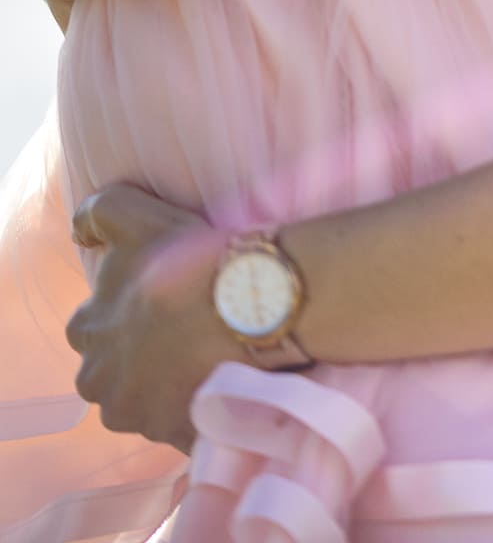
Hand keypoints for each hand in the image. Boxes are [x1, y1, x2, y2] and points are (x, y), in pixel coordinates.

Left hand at [66, 183, 232, 451]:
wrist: (252, 305)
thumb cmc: (190, 261)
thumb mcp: (136, 217)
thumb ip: (98, 213)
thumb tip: (80, 231)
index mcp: (88, 334)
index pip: (93, 331)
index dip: (126, 314)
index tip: (159, 302)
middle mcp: (102, 384)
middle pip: (116, 375)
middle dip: (139, 360)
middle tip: (184, 331)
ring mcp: (141, 418)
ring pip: (147, 404)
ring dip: (167, 388)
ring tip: (206, 355)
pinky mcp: (180, 438)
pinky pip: (184, 425)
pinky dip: (198, 409)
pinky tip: (222, 379)